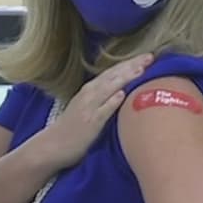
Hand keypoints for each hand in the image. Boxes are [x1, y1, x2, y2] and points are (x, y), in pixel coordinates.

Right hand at [37, 54, 153, 167]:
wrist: (52, 146)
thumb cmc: (72, 129)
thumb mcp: (87, 108)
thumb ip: (103, 99)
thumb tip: (124, 92)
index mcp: (90, 89)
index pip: (113, 72)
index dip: (130, 63)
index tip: (147, 56)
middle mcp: (89, 94)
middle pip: (114, 75)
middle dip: (132, 65)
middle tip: (150, 56)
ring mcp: (89, 108)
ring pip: (109, 88)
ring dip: (125, 78)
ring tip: (141, 69)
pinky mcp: (89, 123)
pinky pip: (102, 111)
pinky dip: (111, 102)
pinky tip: (122, 94)